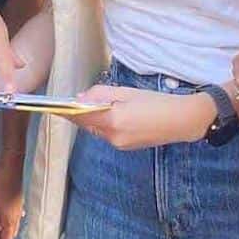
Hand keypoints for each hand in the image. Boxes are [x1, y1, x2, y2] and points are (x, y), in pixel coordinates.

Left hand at [0, 154, 24, 238]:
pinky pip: (12, 214)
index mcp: (8, 221)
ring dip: (4, 229)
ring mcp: (18, 208)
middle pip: (10, 234)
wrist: (10, 168)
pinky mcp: (17, 200)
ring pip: (12, 224)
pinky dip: (6, 218)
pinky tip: (1, 214)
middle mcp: (16, 217)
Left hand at [72, 85, 217, 149]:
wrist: (183, 121)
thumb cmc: (157, 102)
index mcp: (113, 121)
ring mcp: (120, 144)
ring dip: (94, 119)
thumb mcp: (127, 92)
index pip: (81, 117)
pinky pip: (108, 134)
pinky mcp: (127, 147)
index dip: (67, 111)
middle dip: (81, 114)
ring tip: (97, 105)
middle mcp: (113, 137)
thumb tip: (81, 98)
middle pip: (88, 124)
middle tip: (77, 100)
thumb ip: (101, 94)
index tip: (54, 106)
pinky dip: (105, 124)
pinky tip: (113, 114)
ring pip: (97, 130)